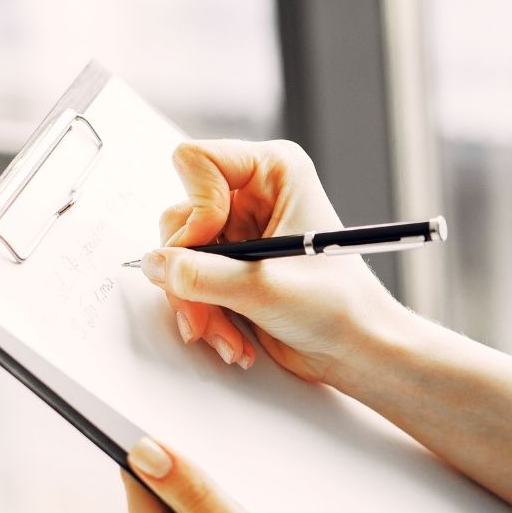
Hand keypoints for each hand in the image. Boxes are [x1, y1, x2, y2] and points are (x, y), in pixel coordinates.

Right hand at [143, 139, 402, 383]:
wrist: (357, 351)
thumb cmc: (341, 308)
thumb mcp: (265, 289)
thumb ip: (202, 275)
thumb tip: (153, 265)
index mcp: (275, 171)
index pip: (195, 161)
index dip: (197, 209)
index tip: (220, 246)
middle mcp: (253, 195)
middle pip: (180, 217)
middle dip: (192, 275)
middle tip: (207, 313)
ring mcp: (240, 233)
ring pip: (179, 257)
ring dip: (198, 305)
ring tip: (228, 337)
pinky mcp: (232, 268)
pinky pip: (190, 283)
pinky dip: (205, 316)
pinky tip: (234, 339)